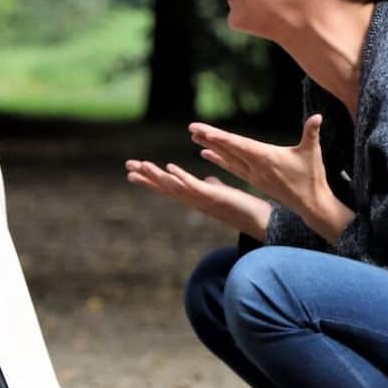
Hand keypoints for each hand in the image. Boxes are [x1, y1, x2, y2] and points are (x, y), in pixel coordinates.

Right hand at [124, 158, 271, 238]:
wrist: (260, 222)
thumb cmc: (242, 209)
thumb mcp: (223, 194)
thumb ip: (212, 186)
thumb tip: (208, 179)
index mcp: (195, 197)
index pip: (168, 187)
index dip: (150, 180)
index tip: (132, 173)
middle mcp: (194, 200)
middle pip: (165, 187)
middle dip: (146, 177)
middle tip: (127, 167)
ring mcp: (202, 199)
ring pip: (174, 186)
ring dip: (157, 176)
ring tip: (142, 165)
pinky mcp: (214, 197)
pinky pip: (194, 186)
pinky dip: (181, 177)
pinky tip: (170, 167)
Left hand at [188, 116, 353, 242]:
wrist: (310, 203)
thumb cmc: (312, 176)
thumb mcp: (313, 153)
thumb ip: (312, 133)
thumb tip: (318, 117)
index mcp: (265, 158)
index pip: (238, 145)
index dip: (220, 138)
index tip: (204, 131)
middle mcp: (255, 166)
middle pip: (228, 150)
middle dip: (210, 137)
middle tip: (192, 127)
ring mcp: (253, 174)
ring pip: (227, 158)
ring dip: (211, 147)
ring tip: (194, 137)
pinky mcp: (254, 179)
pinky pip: (231, 167)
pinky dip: (218, 159)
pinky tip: (206, 153)